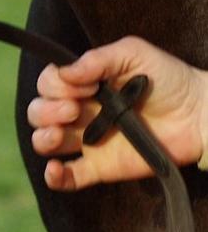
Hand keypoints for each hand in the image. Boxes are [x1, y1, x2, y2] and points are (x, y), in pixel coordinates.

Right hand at [28, 37, 207, 189]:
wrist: (199, 114)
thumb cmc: (168, 78)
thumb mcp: (132, 54)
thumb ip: (97, 59)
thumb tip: (65, 72)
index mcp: (84, 83)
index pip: (49, 83)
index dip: (55, 84)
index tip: (83, 86)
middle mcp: (80, 111)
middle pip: (39, 112)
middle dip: (46, 110)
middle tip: (74, 108)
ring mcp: (89, 141)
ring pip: (46, 142)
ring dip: (43, 137)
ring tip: (59, 134)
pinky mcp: (101, 168)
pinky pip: (70, 177)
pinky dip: (55, 177)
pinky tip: (55, 170)